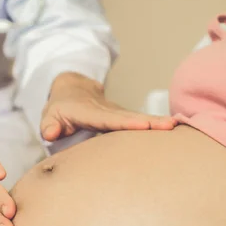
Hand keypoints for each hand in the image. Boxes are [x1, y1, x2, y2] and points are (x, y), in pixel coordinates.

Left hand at [41, 72, 176, 140]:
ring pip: (139, 118)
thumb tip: (50, 134)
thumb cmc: (60, 109)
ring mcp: (118, 114)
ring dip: (157, 123)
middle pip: (130, 117)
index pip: (109, 119)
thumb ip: (48, 125)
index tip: (143, 124)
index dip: (126, 122)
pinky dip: (156, 125)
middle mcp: (108, 111)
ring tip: (177, 127)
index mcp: (90, 112)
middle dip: (150, 121)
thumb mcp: (49, 116)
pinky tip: (174, 129)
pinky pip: (140, 122)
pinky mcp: (125, 118)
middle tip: (170, 125)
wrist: (73, 92)